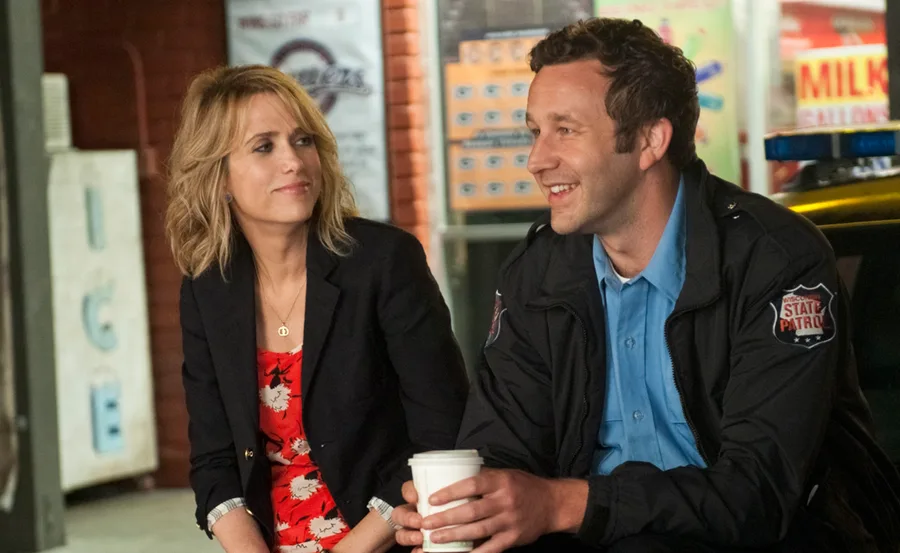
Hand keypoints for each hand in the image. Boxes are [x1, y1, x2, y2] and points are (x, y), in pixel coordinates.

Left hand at [394, 469, 587, 552]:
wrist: (552, 504)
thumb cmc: (523, 486)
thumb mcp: (505, 475)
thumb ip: (483, 479)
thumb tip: (452, 479)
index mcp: (501, 481)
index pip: (472, 484)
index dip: (450, 492)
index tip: (432, 499)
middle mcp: (505, 501)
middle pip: (471, 511)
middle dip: (446, 518)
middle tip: (426, 523)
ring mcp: (510, 521)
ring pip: (477, 531)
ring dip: (454, 536)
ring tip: (435, 538)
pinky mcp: (513, 538)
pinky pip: (491, 548)